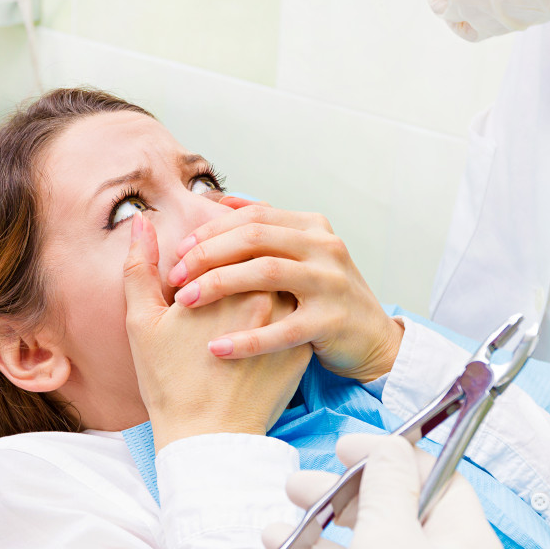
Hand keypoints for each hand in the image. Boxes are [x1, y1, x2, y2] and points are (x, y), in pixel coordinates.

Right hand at [123, 212, 311, 450]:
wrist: (207, 438)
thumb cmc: (170, 383)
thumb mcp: (143, 322)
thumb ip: (140, 267)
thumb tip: (141, 222)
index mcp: (233, 282)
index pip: (231, 244)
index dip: (210, 252)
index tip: (193, 274)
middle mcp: (270, 298)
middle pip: (260, 261)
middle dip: (240, 267)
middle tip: (214, 294)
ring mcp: (290, 326)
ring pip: (281, 288)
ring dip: (263, 289)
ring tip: (235, 311)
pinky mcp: (302, 353)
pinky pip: (294, 321)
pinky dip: (278, 318)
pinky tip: (253, 334)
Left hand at [167, 197, 402, 382]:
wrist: (374, 340)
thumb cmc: (326, 298)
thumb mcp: (302, 254)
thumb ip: (265, 228)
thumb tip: (219, 200)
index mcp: (311, 227)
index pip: (253, 216)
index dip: (211, 231)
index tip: (179, 251)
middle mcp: (324, 248)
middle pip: (255, 238)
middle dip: (207, 254)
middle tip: (175, 276)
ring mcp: (331, 283)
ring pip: (265, 273)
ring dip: (218, 285)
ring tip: (185, 302)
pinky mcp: (332, 322)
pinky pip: (282, 330)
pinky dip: (246, 340)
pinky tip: (215, 348)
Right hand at [261, 434, 505, 548]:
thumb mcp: (391, 539)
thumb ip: (386, 485)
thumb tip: (389, 445)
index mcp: (461, 541)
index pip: (433, 478)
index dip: (388, 457)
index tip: (342, 449)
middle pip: (388, 520)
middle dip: (336, 502)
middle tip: (293, 489)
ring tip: (269, 536)